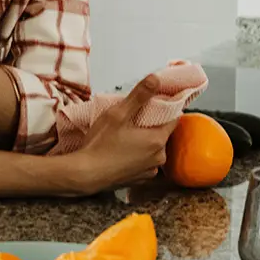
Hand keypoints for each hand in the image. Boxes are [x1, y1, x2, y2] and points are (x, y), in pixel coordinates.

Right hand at [59, 76, 175, 195]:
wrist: (85, 175)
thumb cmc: (100, 145)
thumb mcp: (118, 114)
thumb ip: (139, 96)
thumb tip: (156, 79)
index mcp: (157, 140)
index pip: (173, 118)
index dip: (165, 108)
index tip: (154, 102)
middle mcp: (159, 157)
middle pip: (162, 133)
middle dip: (151, 124)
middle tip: (131, 118)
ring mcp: (150, 170)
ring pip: (153, 148)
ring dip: (144, 140)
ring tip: (124, 135)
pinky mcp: (140, 179)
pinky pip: (144, 161)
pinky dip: (137, 155)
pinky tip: (121, 151)